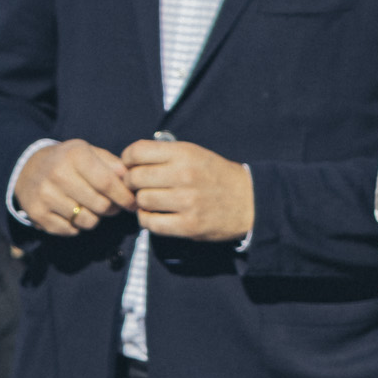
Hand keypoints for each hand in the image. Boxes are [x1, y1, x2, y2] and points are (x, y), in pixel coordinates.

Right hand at [15, 139, 135, 236]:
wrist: (28, 168)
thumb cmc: (68, 161)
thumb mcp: (89, 152)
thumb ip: (112, 164)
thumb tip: (129, 178)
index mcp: (75, 155)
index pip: (108, 183)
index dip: (124, 197)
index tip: (133, 204)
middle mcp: (58, 174)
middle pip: (100, 205)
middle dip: (112, 209)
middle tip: (112, 205)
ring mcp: (45, 195)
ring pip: (87, 221)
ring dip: (95, 218)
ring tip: (90, 207)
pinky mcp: (37, 214)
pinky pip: (71, 230)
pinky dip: (77, 226)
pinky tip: (73, 212)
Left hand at [122, 138, 253, 242]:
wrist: (249, 201)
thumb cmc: (216, 175)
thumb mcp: (195, 153)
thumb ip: (165, 155)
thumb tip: (130, 163)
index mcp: (184, 153)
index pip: (137, 152)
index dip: (127, 159)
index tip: (130, 166)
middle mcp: (184, 175)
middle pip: (135, 178)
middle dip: (131, 183)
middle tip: (138, 187)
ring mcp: (186, 201)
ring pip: (142, 201)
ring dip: (140, 203)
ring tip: (149, 202)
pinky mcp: (188, 225)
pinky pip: (151, 223)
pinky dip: (147, 220)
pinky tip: (154, 216)